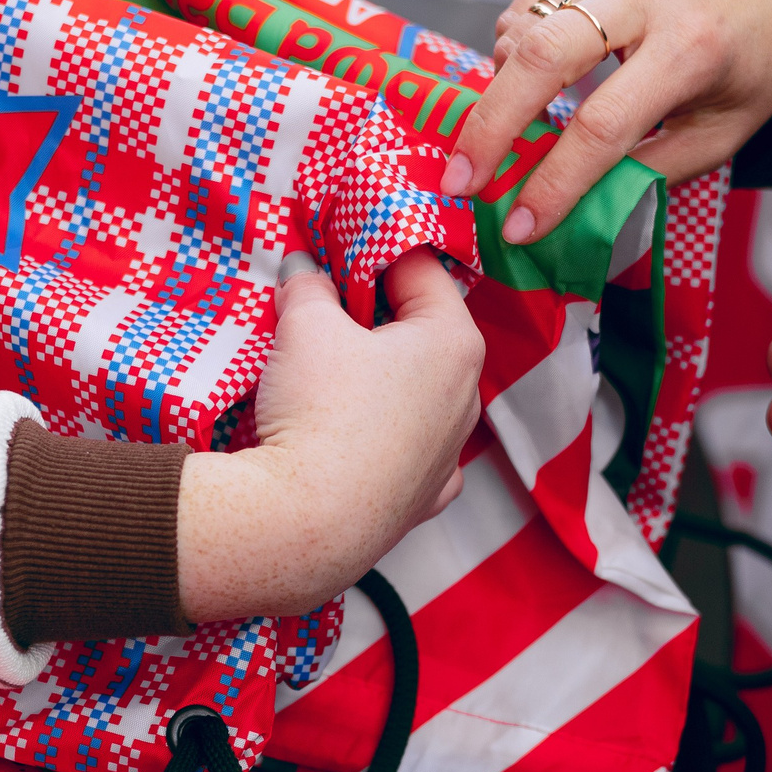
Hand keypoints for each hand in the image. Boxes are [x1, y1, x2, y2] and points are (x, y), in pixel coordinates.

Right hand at [178, 250, 484, 620]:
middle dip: (373, 315)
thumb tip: (303, 269)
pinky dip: (383, 436)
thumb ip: (307, 285)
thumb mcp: (304, 324)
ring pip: (416, 393)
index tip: (334, 247)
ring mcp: (450, 454)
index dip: (372, 250)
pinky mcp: (423, 499)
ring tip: (323, 374)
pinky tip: (351, 436)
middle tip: (319, 308)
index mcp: (455, 342)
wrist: (306, 524)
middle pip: (420, 331)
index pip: (420, 267)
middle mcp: (467, 397)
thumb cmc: (320, 409)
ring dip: (378, 377)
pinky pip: (408, 449)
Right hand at [445, 0, 771, 243]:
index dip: (554, 184)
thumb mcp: (722, 135)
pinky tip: (530, 87)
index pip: (603, 124)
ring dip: (501, 93)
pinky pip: (522, 11)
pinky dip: (511, 57)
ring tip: (507, 137)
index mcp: (692, 46)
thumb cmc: (752, 66)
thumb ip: (649, 173)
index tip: (519, 227)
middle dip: (491, 128)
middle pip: (541, 58)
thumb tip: (573, 214)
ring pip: (520, 30)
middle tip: (459, 182)